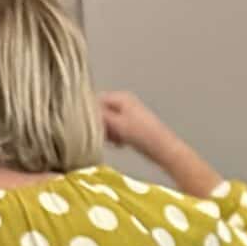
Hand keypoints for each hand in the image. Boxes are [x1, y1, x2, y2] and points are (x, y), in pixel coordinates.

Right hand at [99, 91, 223, 201]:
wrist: (164, 149)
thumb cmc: (142, 135)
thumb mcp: (116, 124)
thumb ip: (98, 116)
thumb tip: (83, 112)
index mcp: (120, 97)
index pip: (95, 100)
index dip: (90, 113)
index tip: (89, 127)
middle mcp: (125, 102)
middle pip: (101, 111)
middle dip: (100, 124)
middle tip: (104, 136)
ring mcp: (130, 114)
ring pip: (109, 122)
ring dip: (108, 132)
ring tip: (115, 141)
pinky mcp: (133, 126)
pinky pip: (117, 129)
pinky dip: (116, 137)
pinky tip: (121, 144)